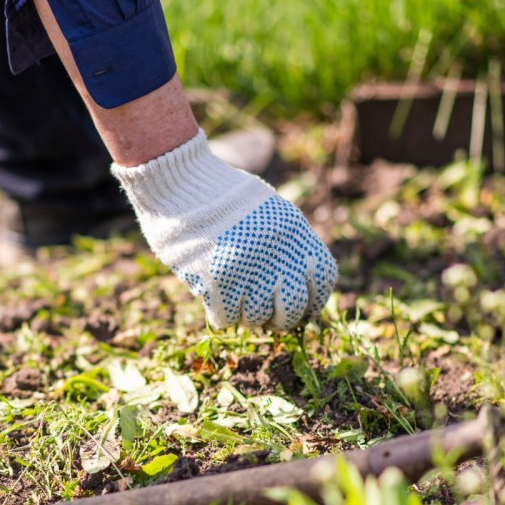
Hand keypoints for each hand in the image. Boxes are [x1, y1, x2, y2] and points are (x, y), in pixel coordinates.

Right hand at [113, 131, 336, 329]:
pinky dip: (222, 314)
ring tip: (236, 298)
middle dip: (282, 319)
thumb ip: (289, 243)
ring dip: (247, 314)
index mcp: (294, 233)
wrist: (181, 185)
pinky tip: (215, 298)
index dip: (314, 301)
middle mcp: (276, 254)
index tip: (303, 308)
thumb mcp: (270, 210)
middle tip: (270, 317)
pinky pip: (226, 318)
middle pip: (293, 308)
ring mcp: (246, 270)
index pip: (323, 280)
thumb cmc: (223, 197)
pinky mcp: (216, 283)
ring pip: (257, 318)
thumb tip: (300, 284)